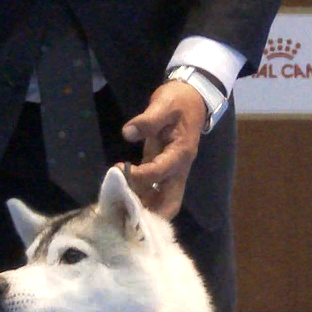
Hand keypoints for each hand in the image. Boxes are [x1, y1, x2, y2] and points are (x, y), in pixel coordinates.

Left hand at [121, 79, 205, 217]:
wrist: (192, 98)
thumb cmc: (178, 101)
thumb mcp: (163, 104)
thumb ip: (147, 120)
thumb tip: (128, 133)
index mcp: (180, 154)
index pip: (159, 172)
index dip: (139, 176)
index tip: (119, 170)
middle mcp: (179, 169)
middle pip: (170, 203)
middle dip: (150, 213)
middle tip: (125, 212)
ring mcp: (172, 173)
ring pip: (163, 202)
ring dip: (144, 208)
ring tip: (120, 207)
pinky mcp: (163, 171)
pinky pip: (154, 192)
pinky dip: (141, 198)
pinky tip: (122, 197)